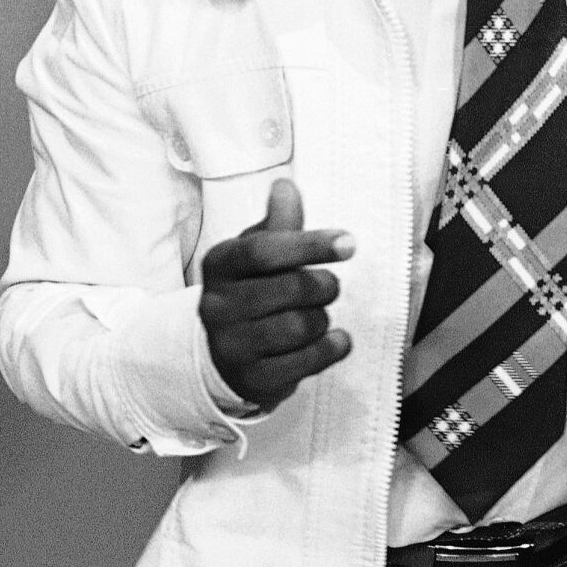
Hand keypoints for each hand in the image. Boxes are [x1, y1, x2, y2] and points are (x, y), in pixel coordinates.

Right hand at [199, 177, 354, 408]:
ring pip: (300, 327)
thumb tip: (286, 186)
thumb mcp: (256, 251)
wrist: (222, 353)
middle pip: (290, 289)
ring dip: (322, 318)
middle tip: (329, 285)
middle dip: (324, 285)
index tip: (349, 243)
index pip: (264, 250)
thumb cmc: (249, 288)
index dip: (310, 244)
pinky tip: (335, 339)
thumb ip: (278, 222)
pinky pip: (305, 362)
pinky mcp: (252, 381)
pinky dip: (330, 348)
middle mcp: (217, 306)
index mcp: (219, 264)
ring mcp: (232, 347)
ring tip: (318, 314)